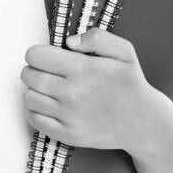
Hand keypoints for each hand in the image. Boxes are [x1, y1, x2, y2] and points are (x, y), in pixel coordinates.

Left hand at [20, 27, 161, 151]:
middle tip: (47, 71)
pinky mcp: (67, 135)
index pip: (36, 56)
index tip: (47, 57)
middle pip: (29, 76)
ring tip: (49, 89)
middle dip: (33, 69)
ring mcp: (68, 116)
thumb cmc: (131, 84)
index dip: (39, 53)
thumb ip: (97, 37)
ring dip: (34, 90)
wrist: (143, 123)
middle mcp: (72, 93)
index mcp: (82, 69)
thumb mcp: (124, 51)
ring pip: (29, 97)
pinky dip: (36, 110)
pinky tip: (49, 105)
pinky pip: (34, 119)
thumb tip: (69, 41)